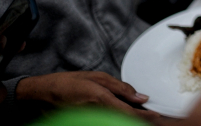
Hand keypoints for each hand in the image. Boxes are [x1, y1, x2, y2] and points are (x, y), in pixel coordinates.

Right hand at [16, 71, 159, 121]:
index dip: (145, 117)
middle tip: (154, 118)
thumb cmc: (68, 83)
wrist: (43, 95)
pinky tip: (123, 116)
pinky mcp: (85, 121)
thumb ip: (121, 88)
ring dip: (129, 120)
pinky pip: (105, 122)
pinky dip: (117, 119)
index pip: (129, 113)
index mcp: (101, 99)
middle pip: (124, 121)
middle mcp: (96, 112)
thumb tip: (141, 96)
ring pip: (116, 122)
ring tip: (141, 116)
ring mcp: (89, 119)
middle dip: (140, 120)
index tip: (158, 117)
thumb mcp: (97, 77)